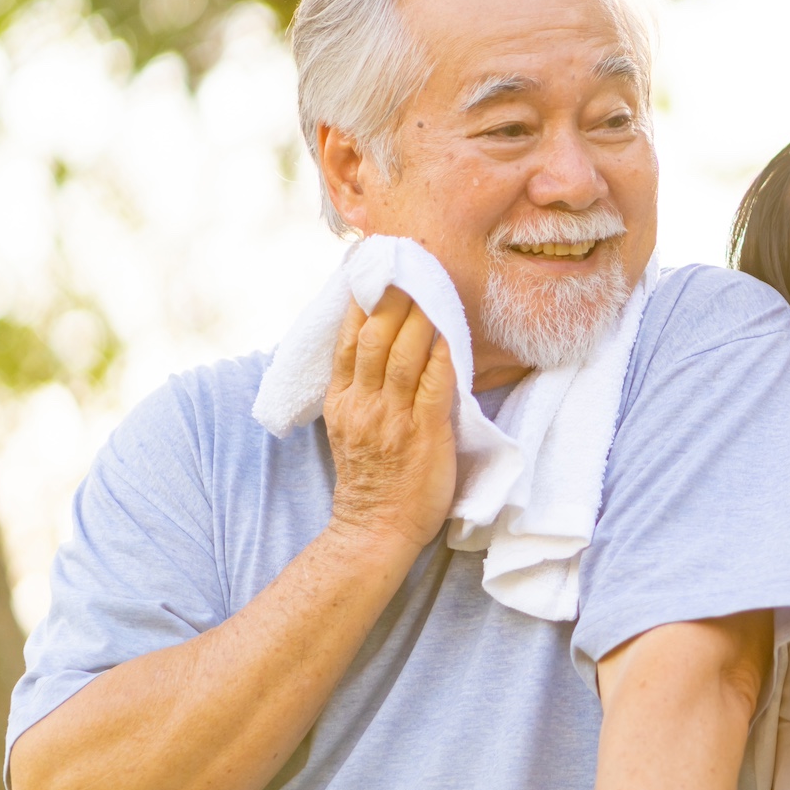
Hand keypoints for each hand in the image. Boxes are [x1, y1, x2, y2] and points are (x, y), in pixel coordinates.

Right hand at [324, 288, 456, 555]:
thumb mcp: (348, 427)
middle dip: (392, 295)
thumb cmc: (371, 480)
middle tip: (409, 259)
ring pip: (403, 353)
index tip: (374, 267)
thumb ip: (358, 389)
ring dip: (418, 315)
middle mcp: (363, 403)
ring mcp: (392, 417)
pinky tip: (448, 330)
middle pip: (375, 336)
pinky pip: (433, 384)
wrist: (374, 529)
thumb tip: (375, 349)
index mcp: (342, 400)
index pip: (348, 338)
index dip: (362, 300)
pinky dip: (440, 354)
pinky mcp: (424, 432)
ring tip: (430, 282)